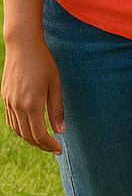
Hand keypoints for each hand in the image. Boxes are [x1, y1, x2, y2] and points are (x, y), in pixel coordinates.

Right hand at [1, 34, 63, 153]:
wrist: (22, 46)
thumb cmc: (44, 62)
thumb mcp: (56, 83)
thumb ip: (57, 108)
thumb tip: (61, 130)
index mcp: (32, 104)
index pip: (39, 134)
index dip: (49, 145)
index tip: (59, 150)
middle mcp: (17, 107)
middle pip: (27, 136)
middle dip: (41, 145)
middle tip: (53, 148)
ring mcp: (8, 103)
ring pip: (17, 130)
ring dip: (30, 138)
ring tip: (43, 139)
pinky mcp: (5, 98)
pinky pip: (10, 121)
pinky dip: (20, 129)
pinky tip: (29, 127)